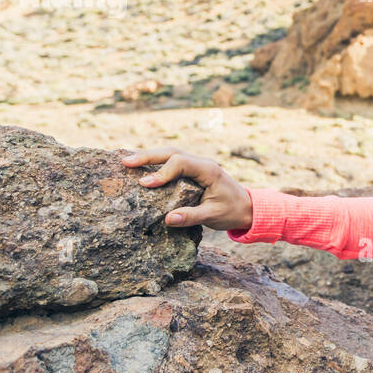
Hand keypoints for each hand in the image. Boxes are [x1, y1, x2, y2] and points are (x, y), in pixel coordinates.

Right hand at [118, 147, 253, 230]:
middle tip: (125, 162)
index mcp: (208, 170)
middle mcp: (201, 163)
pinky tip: (140, 166)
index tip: (145, 184)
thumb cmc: (232, 211)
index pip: (181, 163)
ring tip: (126, 161)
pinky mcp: (192, 172)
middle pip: (171, 153)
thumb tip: (168, 219)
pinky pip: (172, 163)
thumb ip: (192, 217)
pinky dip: (156, 163)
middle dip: (147, 156)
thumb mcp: (214, 216)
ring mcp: (196, 166)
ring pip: (170, 155)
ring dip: (149, 157)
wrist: (247, 208)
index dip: (162, 172)